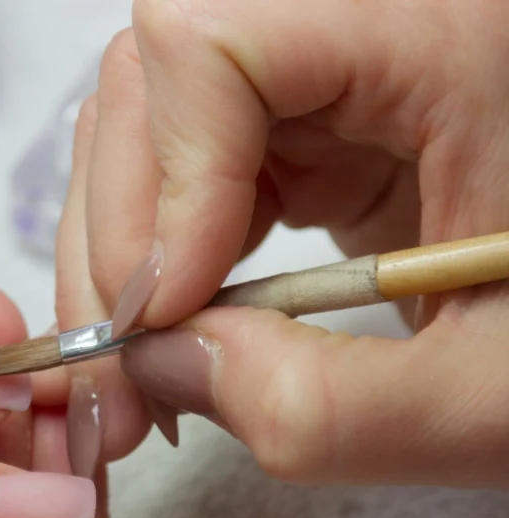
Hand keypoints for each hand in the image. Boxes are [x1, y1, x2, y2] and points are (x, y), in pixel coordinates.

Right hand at [60, 0, 508, 487]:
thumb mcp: (482, 401)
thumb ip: (322, 408)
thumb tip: (164, 365)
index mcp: (445, 34)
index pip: (217, 43)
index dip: (169, 183)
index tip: (170, 313)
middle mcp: (370, 27)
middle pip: (153, 82)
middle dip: (116, 240)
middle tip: (123, 368)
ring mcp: (329, 77)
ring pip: (147, 130)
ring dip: (123, 256)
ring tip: (145, 362)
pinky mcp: (309, 131)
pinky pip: (185, 172)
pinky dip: (157, 259)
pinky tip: (181, 326)